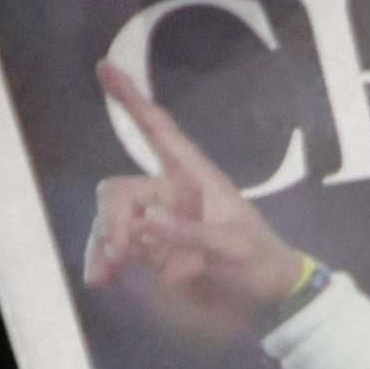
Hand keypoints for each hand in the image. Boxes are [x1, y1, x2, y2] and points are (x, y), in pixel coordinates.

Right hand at [81, 62, 313, 345]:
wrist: (266, 301)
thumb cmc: (259, 263)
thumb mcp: (233, 248)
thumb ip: (190, 234)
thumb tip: (144, 220)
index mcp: (194, 178)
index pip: (160, 131)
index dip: (133, 100)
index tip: (105, 67)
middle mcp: (169, 194)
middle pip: (117, 192)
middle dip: (112, 221)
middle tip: (121, 254)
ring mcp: (156, 222)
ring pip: (110, 221)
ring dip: (102, 246)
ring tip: (108, 277)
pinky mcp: (148, 249)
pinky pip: (112, 247)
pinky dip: (103, 261)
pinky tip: (106, 282)